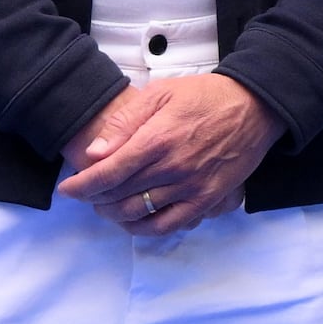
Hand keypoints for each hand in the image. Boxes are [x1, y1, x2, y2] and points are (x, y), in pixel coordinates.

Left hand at [54, 72, 275, 236]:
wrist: (254, 107)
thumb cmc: (205, 97)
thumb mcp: (160, 94)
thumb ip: (125, 123)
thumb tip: (95, 153)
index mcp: (157, 139)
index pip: (108, 172)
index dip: (82, 185)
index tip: (68, 189)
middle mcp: (172, 168)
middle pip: (119, 195)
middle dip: (95, 198)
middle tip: (86, 193)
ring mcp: (191, 187)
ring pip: (140, 213)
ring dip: (115, 214)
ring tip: (105, 206)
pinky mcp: (207, 200)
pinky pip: (170, 225)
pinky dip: (145, 229)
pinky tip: (134, 222)